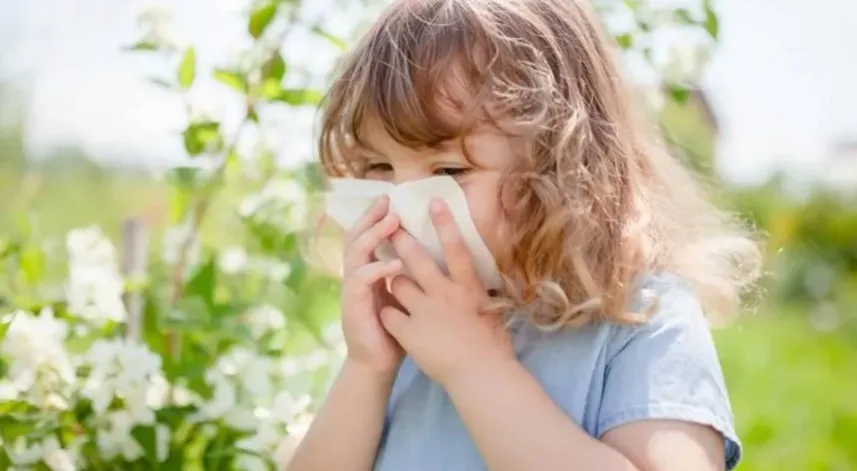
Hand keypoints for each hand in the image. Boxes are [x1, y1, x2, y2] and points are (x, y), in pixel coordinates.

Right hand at [340, 195, 405, 377]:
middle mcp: (355, 276)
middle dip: (370, 217)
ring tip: (391, 223)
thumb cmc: (395, 330)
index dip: (376, 217)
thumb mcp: (403, 296)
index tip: (392, 199)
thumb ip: (409, 274)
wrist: (378, 364)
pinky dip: (377, 270)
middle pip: (356, 237)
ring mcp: (351, 290)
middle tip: (386, 201)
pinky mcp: (353, 307)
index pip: (367, 236)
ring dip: (373, 236)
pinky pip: (361, 282)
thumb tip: (434, 252)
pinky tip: (393, 264)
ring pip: (356, 254)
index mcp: (368, 271)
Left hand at [379, 199, 515, 386]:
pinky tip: (388, 316)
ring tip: (393, 282)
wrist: (481, 376)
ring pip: (398, 283)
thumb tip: (476, 281)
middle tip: (390, 225)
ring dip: (394, 281)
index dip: (444, 223)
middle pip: (417, 259)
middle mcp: (445, 294)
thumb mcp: (491, 312)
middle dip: (401, 239)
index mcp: (468, 287)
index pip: (456, 248)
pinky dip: (388, 313)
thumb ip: (478, 293)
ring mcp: (425, 312)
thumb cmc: (493, 347)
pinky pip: (389, 313)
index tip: (433, 202)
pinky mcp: (409, 332)